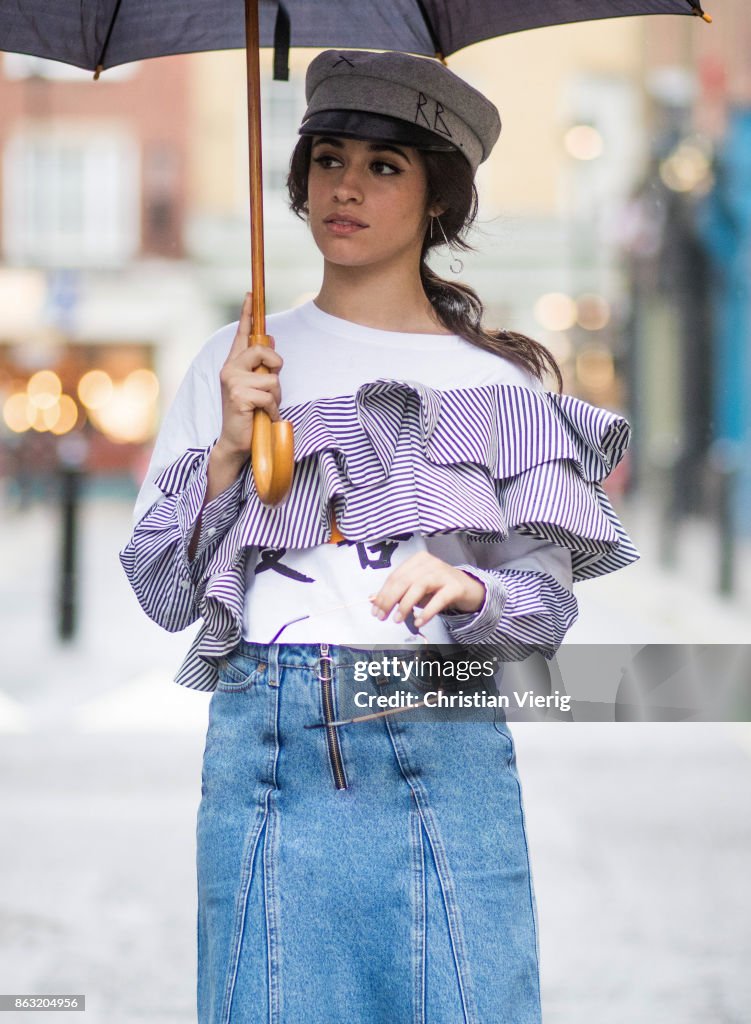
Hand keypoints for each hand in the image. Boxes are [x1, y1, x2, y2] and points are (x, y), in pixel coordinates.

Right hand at [216, 292, 283, 459]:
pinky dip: (272, 409)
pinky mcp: (238, 395)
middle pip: (263, 350)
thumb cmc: (250, 414)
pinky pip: (269, 395)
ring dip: (275, 397)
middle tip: (271, 387)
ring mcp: (232, 381)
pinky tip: (262, 417)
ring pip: (271, 378)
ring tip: (264, 408)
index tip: (250, 293)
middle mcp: (229, 369)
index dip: (247, 312)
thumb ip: (263, 365)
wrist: (236, 442)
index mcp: (234, 364)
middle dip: (275, 367)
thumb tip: (271, 339)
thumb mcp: (258, 386)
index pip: (242, 334)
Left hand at [368, 552, 485, 629]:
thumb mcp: (416, 589)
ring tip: (398, 620)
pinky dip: (427, 612)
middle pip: (404, 580)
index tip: (375, 611)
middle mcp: (430, 563)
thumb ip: (397, 592)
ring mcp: (444, 573)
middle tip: (382, 617)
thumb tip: (373, 600)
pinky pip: (439, 599)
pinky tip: (419, 622)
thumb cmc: (439, 588)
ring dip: (406, 605)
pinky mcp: (456, 587)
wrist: (470, 589)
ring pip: (419, 587)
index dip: (383, 594)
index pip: (395, 576)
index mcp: (418, 560)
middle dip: (389, 600)